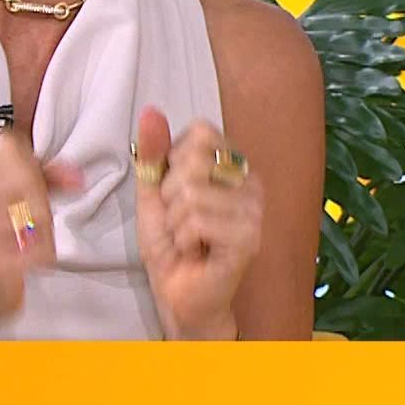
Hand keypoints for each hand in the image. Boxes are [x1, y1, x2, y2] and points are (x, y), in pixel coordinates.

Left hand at [133, 107, 262, 339]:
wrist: (179, 294)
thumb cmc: (171, 244)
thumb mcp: (152, 191)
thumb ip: (153, 151)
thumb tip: (150, 111)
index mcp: (232, 164)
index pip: (200, 131)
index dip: (173, 161)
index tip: (175, 192)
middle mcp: (251, 181)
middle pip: (191, 160)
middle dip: (169, 196)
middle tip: (181, 221)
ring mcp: (254, 210)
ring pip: (190, 194)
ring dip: (175, 223)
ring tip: (188, 239)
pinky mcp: (250, 238)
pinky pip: (196, 222)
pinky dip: (184, 239)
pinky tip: (197, 251)